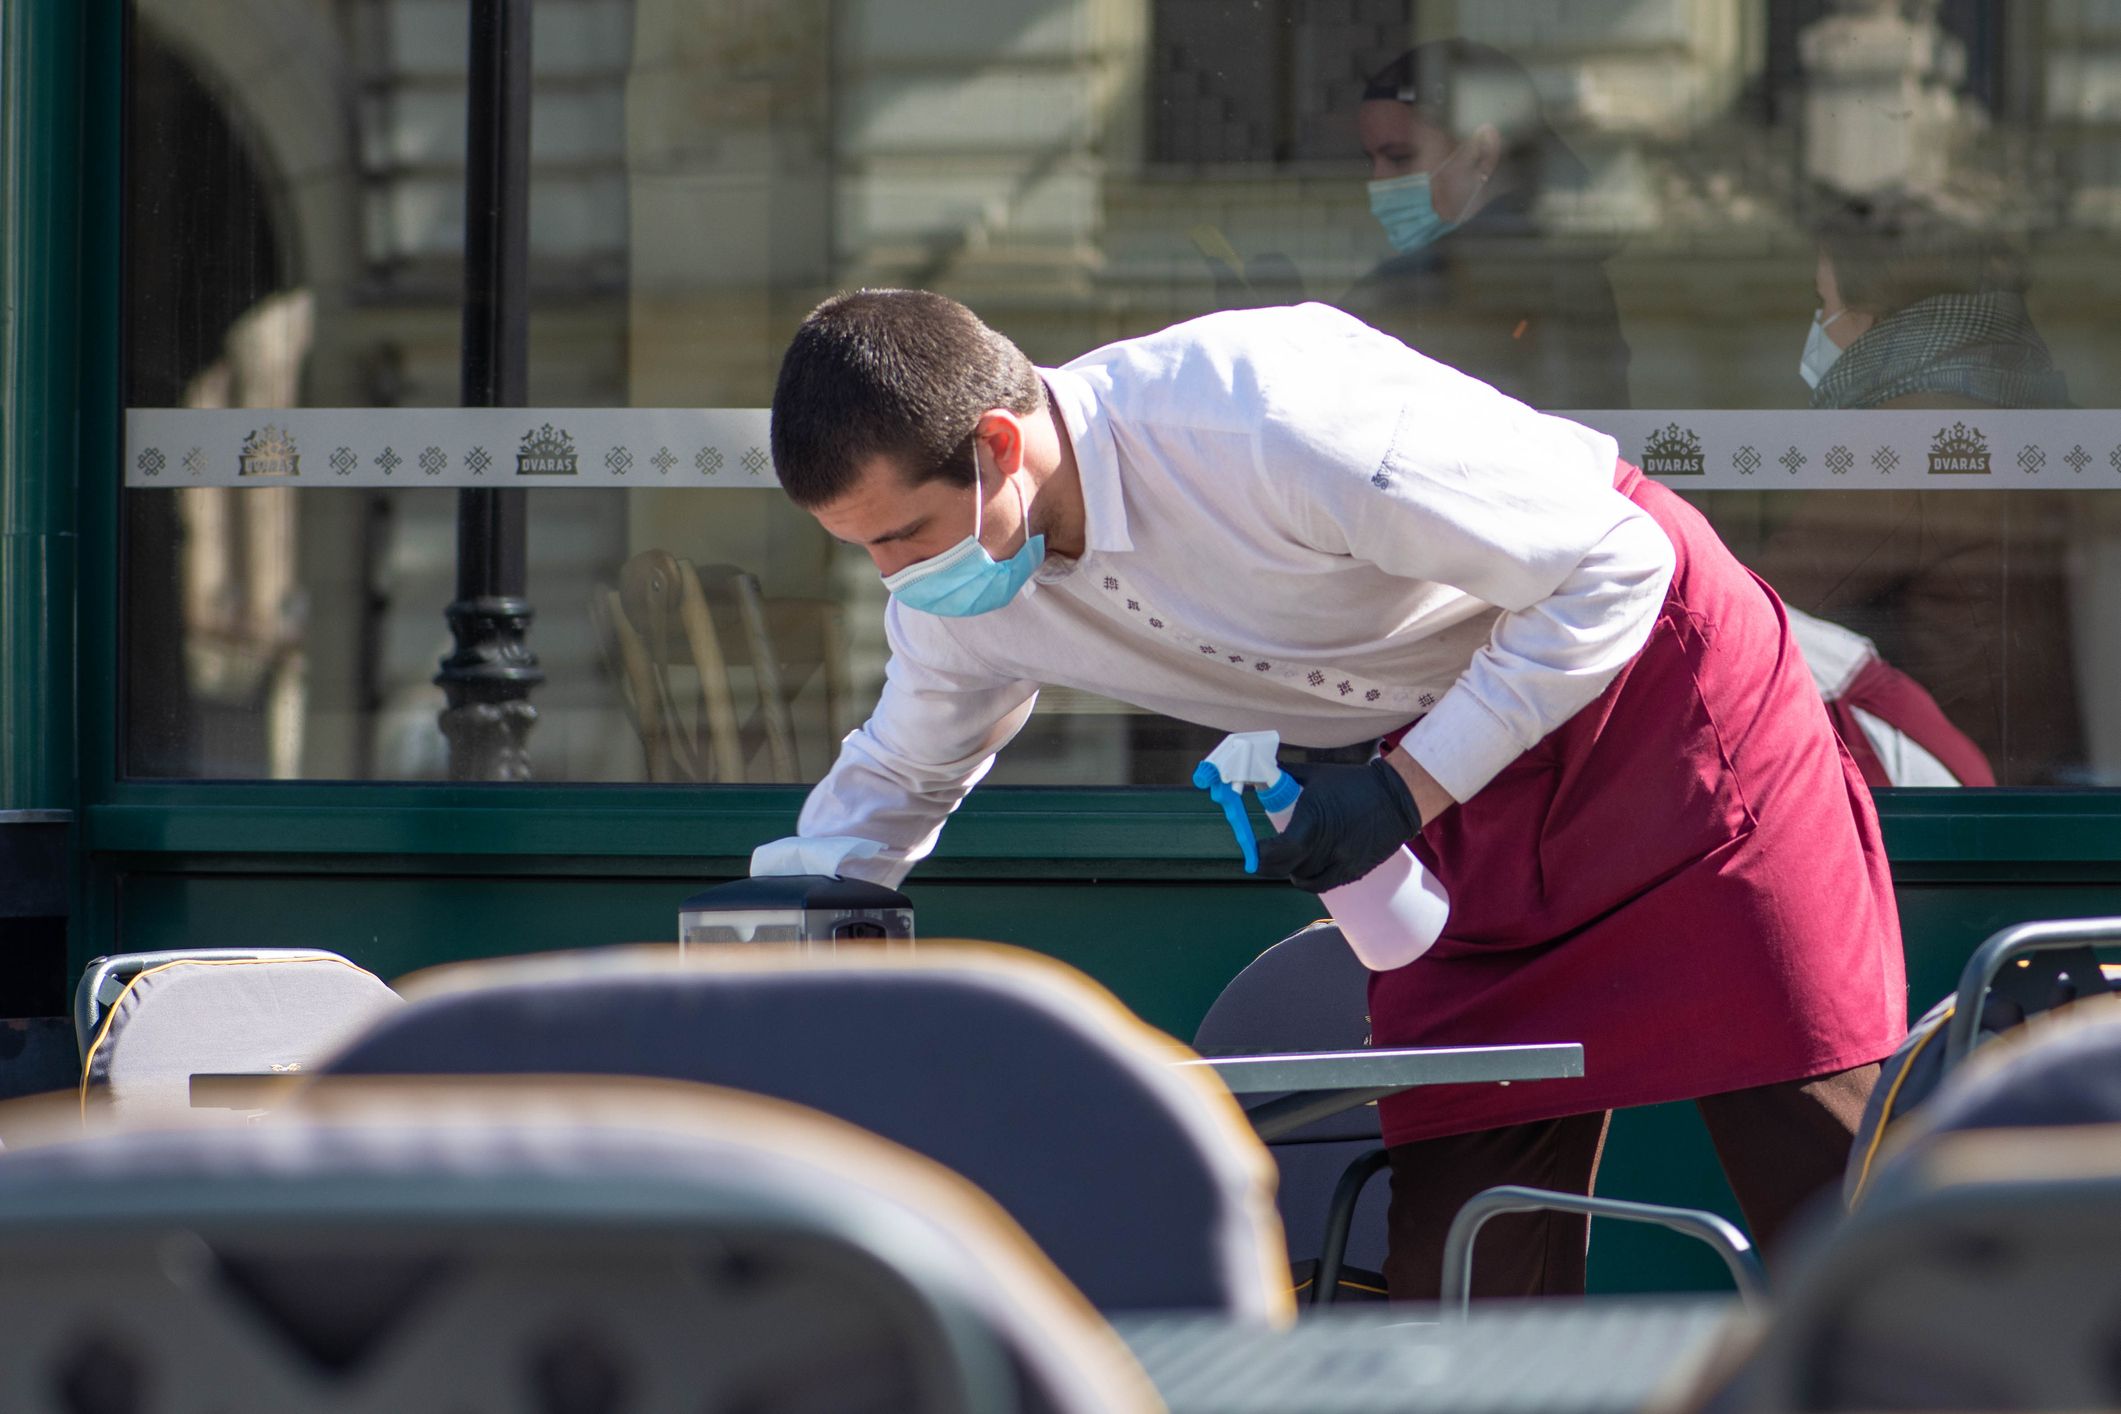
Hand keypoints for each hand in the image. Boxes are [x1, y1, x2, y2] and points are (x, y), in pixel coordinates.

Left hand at [1255, 757, 1423, 892]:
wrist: (1395, 797)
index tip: (1253, 851)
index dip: (1261, 855)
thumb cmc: (1352, 782)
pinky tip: (1302, 873)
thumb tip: (1260, 772)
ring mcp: (1342, 861)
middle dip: (1269, 865)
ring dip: (1289, 871)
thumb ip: (1285, 776)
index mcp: (1313, 821)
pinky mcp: (1354, 870)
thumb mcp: (1315, 774)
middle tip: (1260, 858)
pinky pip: (1322, 885)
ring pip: (1303, 878)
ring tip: (1284, 860)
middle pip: (1287, 868)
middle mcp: (1327, 846)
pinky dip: (1308, 881)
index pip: (1280, 850)